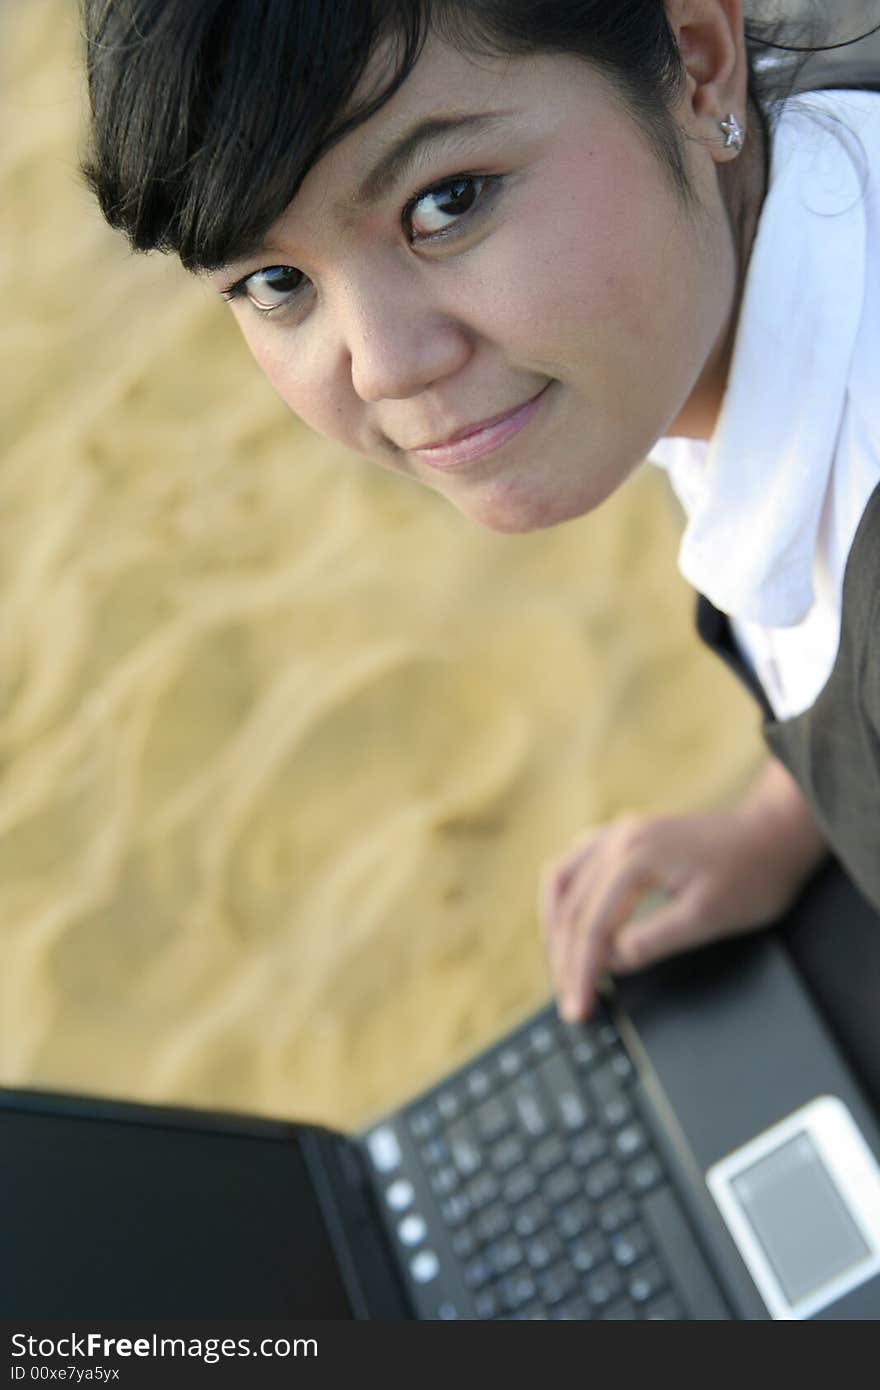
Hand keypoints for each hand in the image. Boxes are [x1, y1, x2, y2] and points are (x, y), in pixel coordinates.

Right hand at [538, 761, 826, 1021]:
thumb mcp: (707, 918)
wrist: (775, 833)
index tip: (578, 1008)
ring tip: (561, 965)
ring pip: (561, 879)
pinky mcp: (626, 836)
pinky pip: (575, 864)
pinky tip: (569, 920)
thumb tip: (611, 962)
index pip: (591, 924)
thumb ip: (652, 940)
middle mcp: (618, 838)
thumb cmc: (752, 874)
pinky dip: (565, 897)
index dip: (581, 972)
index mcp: (635, 856)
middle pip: (569, 905)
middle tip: (569, 1000)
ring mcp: (619, 833)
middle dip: (564, 958)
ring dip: (554, 925)